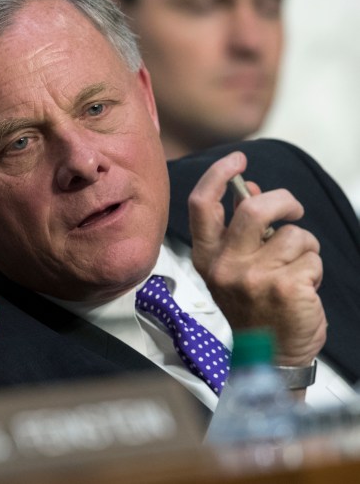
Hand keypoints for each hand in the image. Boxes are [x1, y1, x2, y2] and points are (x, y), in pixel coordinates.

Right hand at [188, 152, 325, 366]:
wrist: (269, 356)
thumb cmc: (254, 307)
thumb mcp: (235, 266)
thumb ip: (240, 228)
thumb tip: (250, 189)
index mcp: (207, 257)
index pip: (201, 204)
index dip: (219, 174)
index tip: (238, 160)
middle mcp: (225, 266)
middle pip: (253, 209)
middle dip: (283, 202)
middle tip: (293, 210)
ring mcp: (254, 278)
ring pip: (292, 234)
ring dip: (304, 246)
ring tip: (296, 269)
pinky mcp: (286, 287)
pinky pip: (312, 257)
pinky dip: (315, 268)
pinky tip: (303, 288)